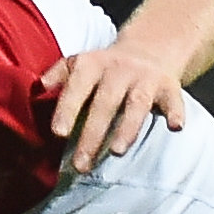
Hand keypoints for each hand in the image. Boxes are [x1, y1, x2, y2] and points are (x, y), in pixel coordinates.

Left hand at [43, 39, 188, 176]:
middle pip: (105, 103)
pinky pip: (173, 100)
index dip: (67, 108)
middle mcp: (119, 70)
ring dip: (127, 127)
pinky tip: (175, 127)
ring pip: (136, 104)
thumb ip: (58, 75)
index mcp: (92, 65)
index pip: (78, 87)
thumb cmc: (105, 67)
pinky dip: (175, 113)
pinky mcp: (168, 87)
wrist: (149, 48)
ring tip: (116, 152)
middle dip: (92, 135)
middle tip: (81, 164)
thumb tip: (38, 88)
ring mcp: (145, 78)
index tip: (57, 133)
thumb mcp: (79, 63)